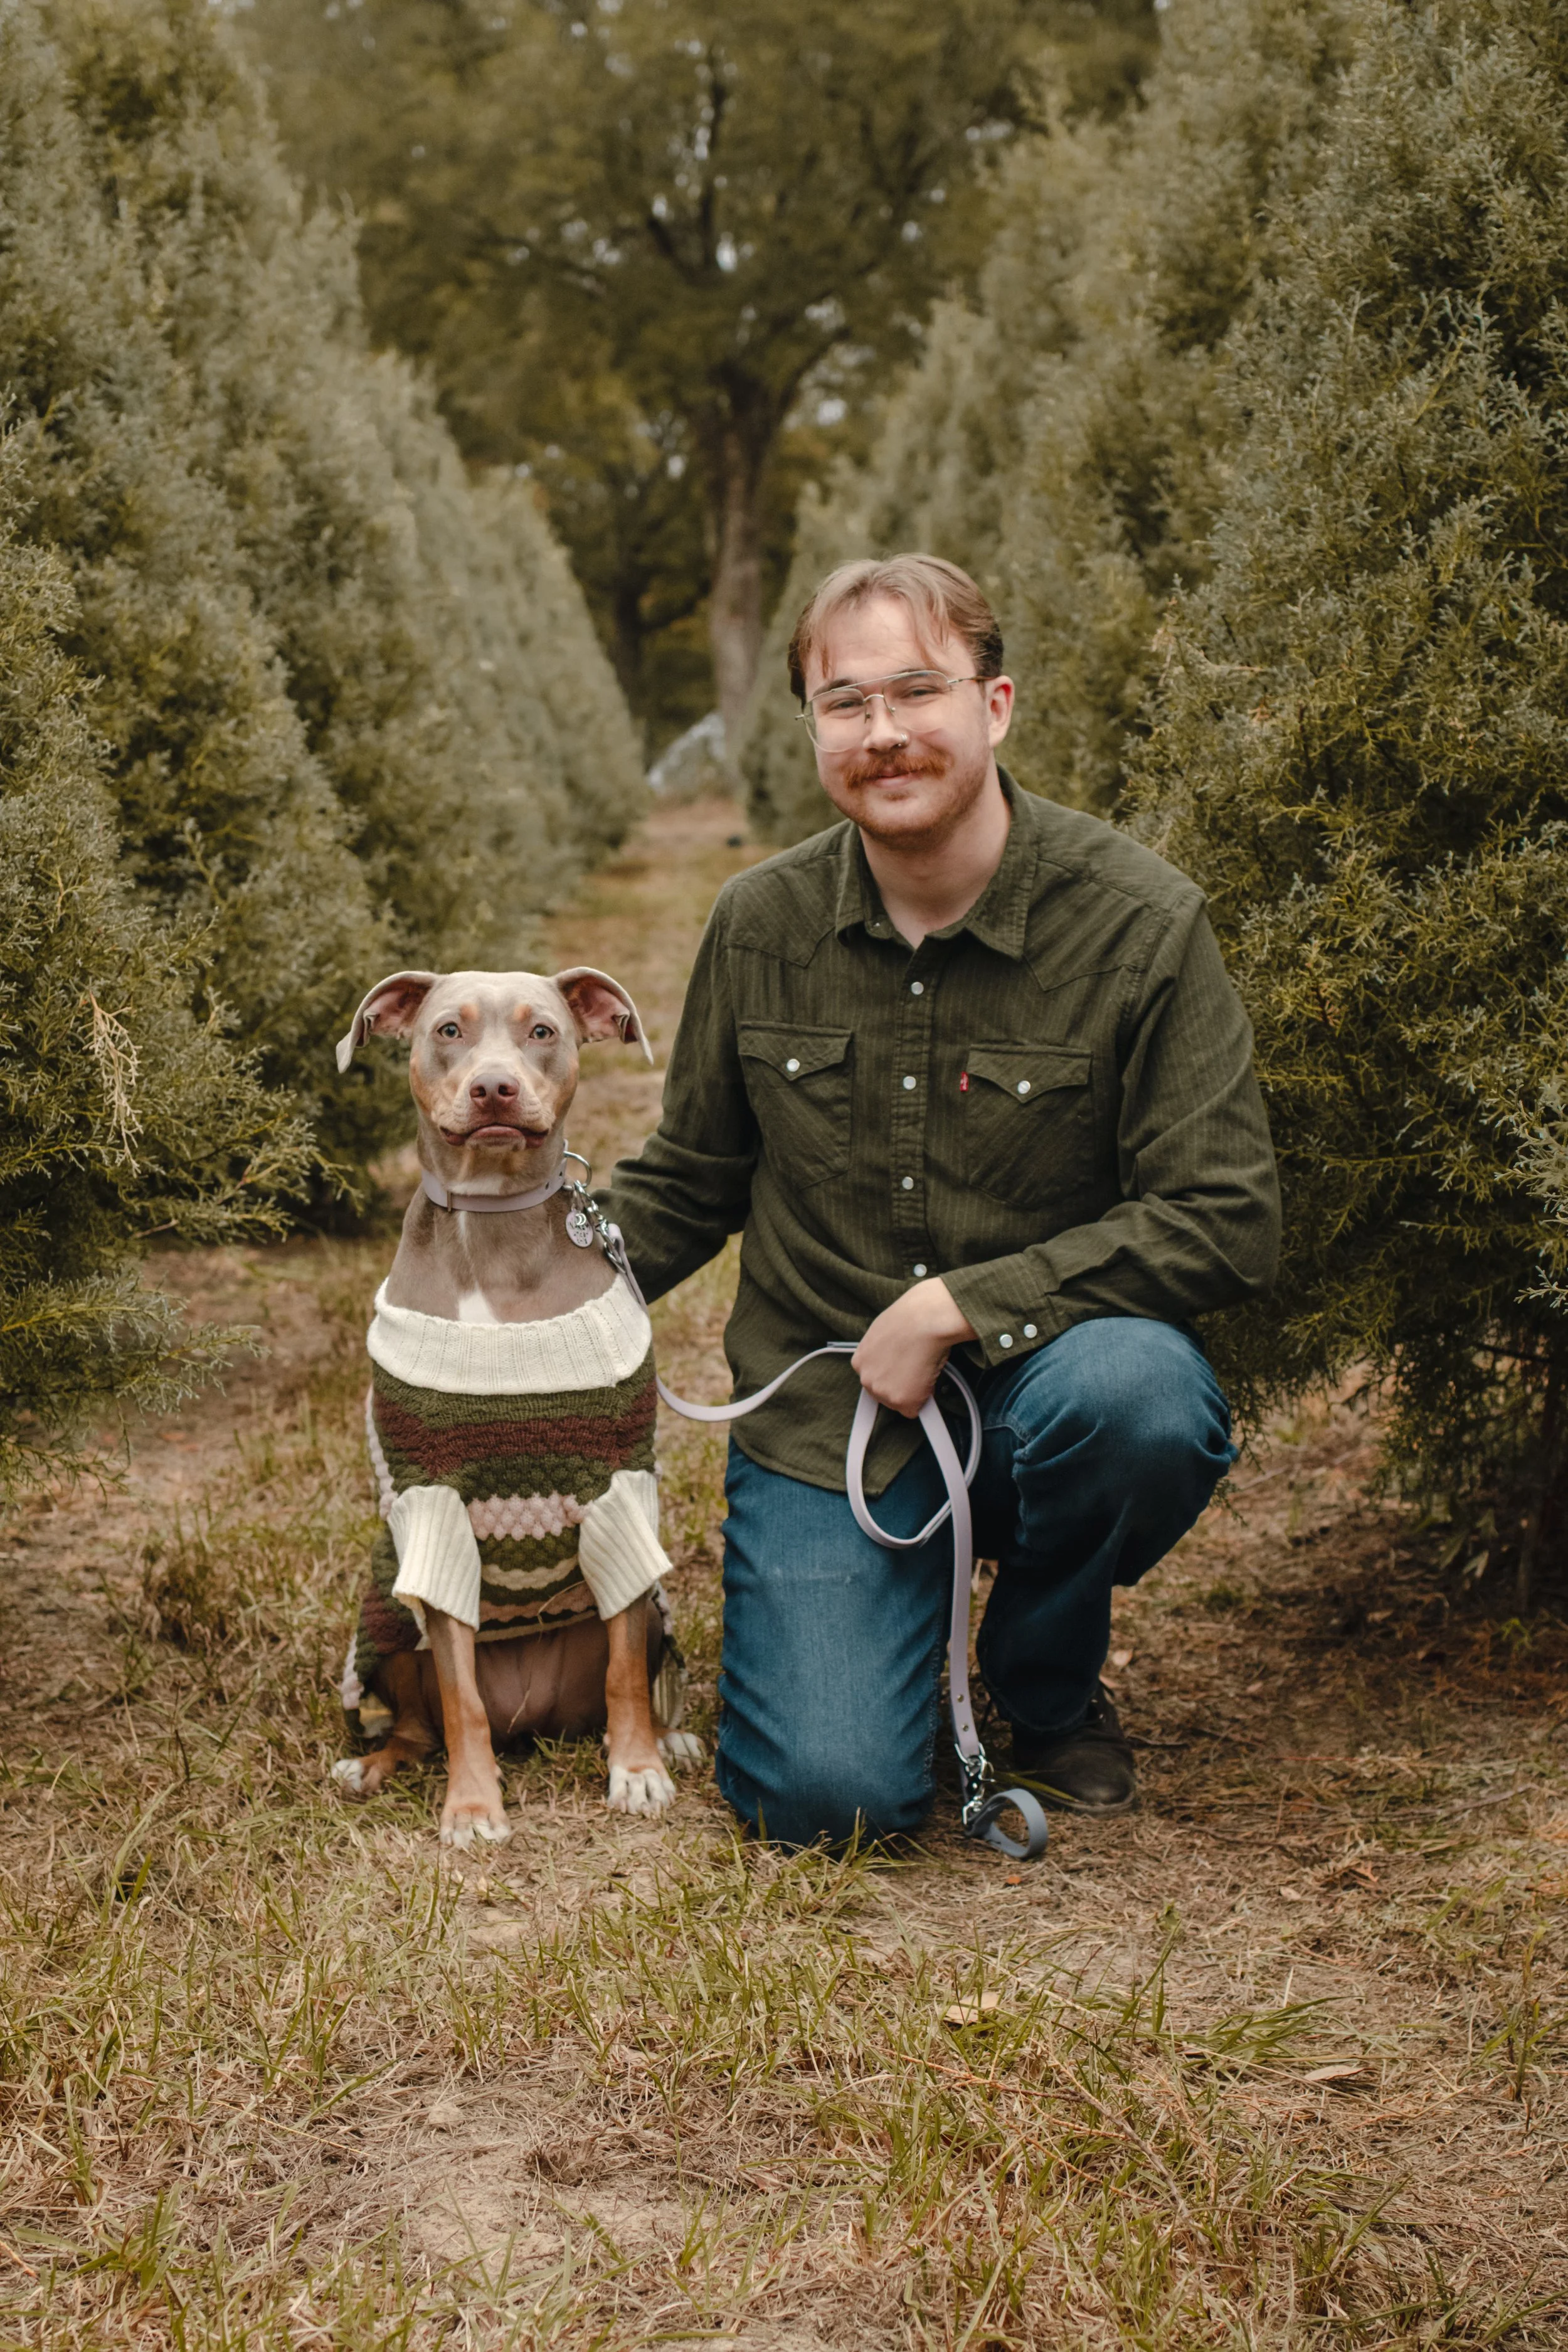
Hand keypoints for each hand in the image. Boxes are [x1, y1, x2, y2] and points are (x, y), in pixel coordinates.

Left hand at [851, 1278, 976, 1418]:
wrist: (924, 1319)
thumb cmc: (911, 1317)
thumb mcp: (884, 1333)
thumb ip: (883, 1353)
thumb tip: (895, 1359)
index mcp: (859, 1362)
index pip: (874, 1379)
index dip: (891, 1376)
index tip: (898, 1374)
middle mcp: (867, 1379)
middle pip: (885, 1395)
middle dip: (901, 1386)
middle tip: (916, 1368)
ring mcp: (883, 1392)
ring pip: (900, 1403)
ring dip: (912, 1392)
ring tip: (923, 1368)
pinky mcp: (902, 1401)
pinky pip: (915, 1410)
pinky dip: (924, 1400)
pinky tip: (928, 1378)